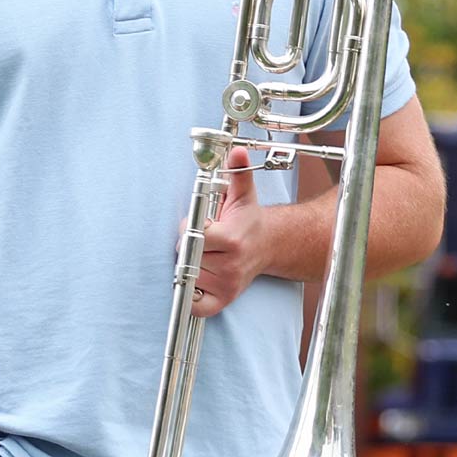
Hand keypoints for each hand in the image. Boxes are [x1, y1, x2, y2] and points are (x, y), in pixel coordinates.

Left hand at [194, 147, 269, 315]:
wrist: (268, 246)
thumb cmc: (248, 220)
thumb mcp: (242, 194)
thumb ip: (237, 172)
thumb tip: (237, 151)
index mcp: (231, 239)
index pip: (193, 237)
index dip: (190, 230)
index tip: (199, 225)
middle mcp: (230, 265)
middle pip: (188, 256)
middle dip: (189, 246)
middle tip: (202, 241)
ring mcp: (227, 284)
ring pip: (189, 276)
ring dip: (191, 265)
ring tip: (205, 255)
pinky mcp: (224, 299)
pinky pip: (197, 305)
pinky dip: (192, 296)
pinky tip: (199, 278)